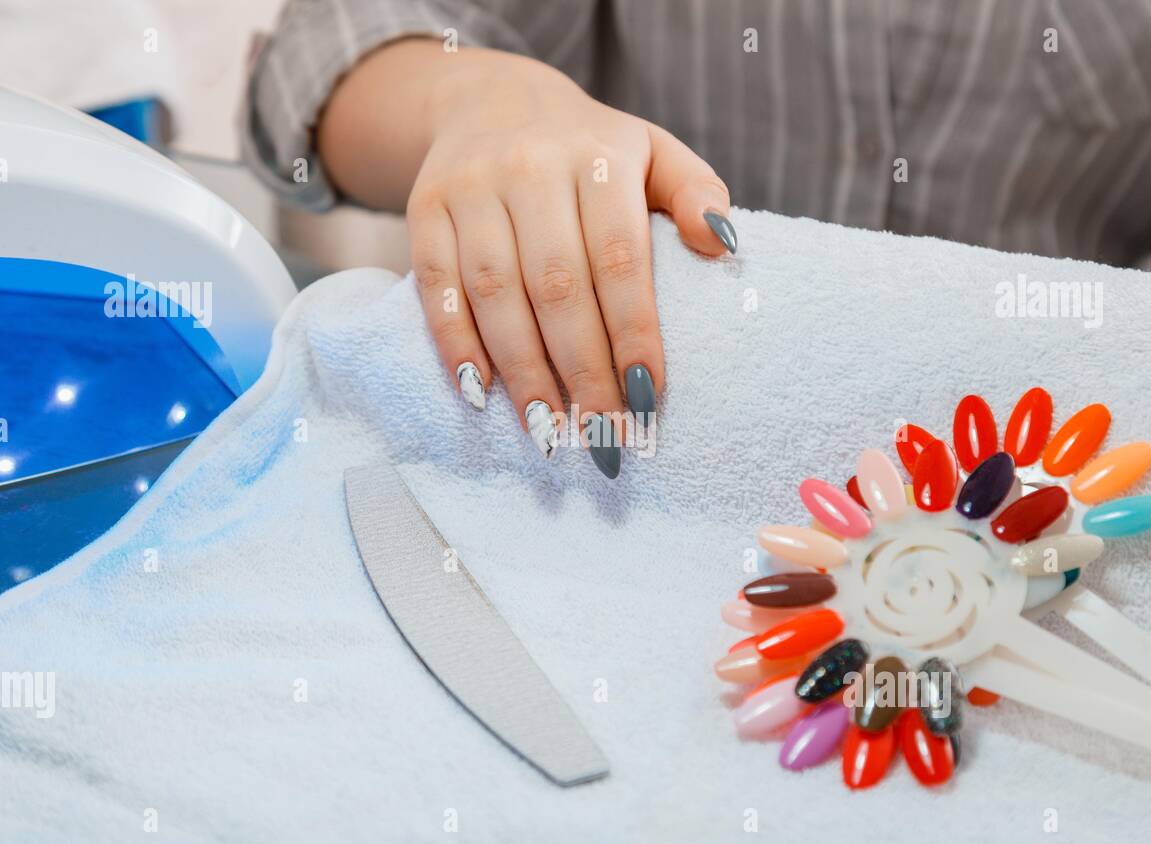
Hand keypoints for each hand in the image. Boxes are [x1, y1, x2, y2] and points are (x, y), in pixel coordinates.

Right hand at [326, 40, 734, 476]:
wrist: (491, 99)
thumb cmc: (590, 150)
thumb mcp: (654, 152)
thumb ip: (696, 192)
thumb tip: (724, 245)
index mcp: (599, 159)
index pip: (620, 260)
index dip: (633, 335)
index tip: (647, 400)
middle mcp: (532, 168)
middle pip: (557, 286)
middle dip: (582, 371)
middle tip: (601, 437)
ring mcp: (472, 188)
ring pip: (495, 292)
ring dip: (522, 371)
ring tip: (548, 432)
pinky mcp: (426, 208)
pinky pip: (437, 285)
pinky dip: (455, 343)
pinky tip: (479, 392)